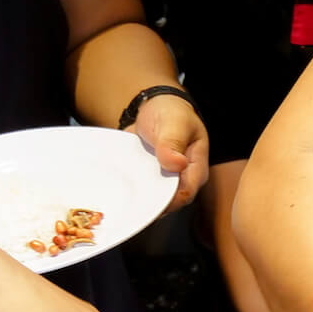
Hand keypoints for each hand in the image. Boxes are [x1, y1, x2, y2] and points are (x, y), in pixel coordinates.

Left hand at [130, 93, 209, 211]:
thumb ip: (173, 142)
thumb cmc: (172, 114)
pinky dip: (130, 190)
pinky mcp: (150, 178)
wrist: (157, 107)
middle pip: (169, 201)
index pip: (186, 192)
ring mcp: (165, 180)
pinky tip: (117, 189)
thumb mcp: (175, 123)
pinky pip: (141, 189)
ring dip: (138, 199)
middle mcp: (182, 178)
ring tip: (120, 199)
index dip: (169, 201)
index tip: (149, 200)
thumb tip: (176, 164)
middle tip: (129, 204)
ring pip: (152, 198)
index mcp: (195, 168)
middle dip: (150, 204)